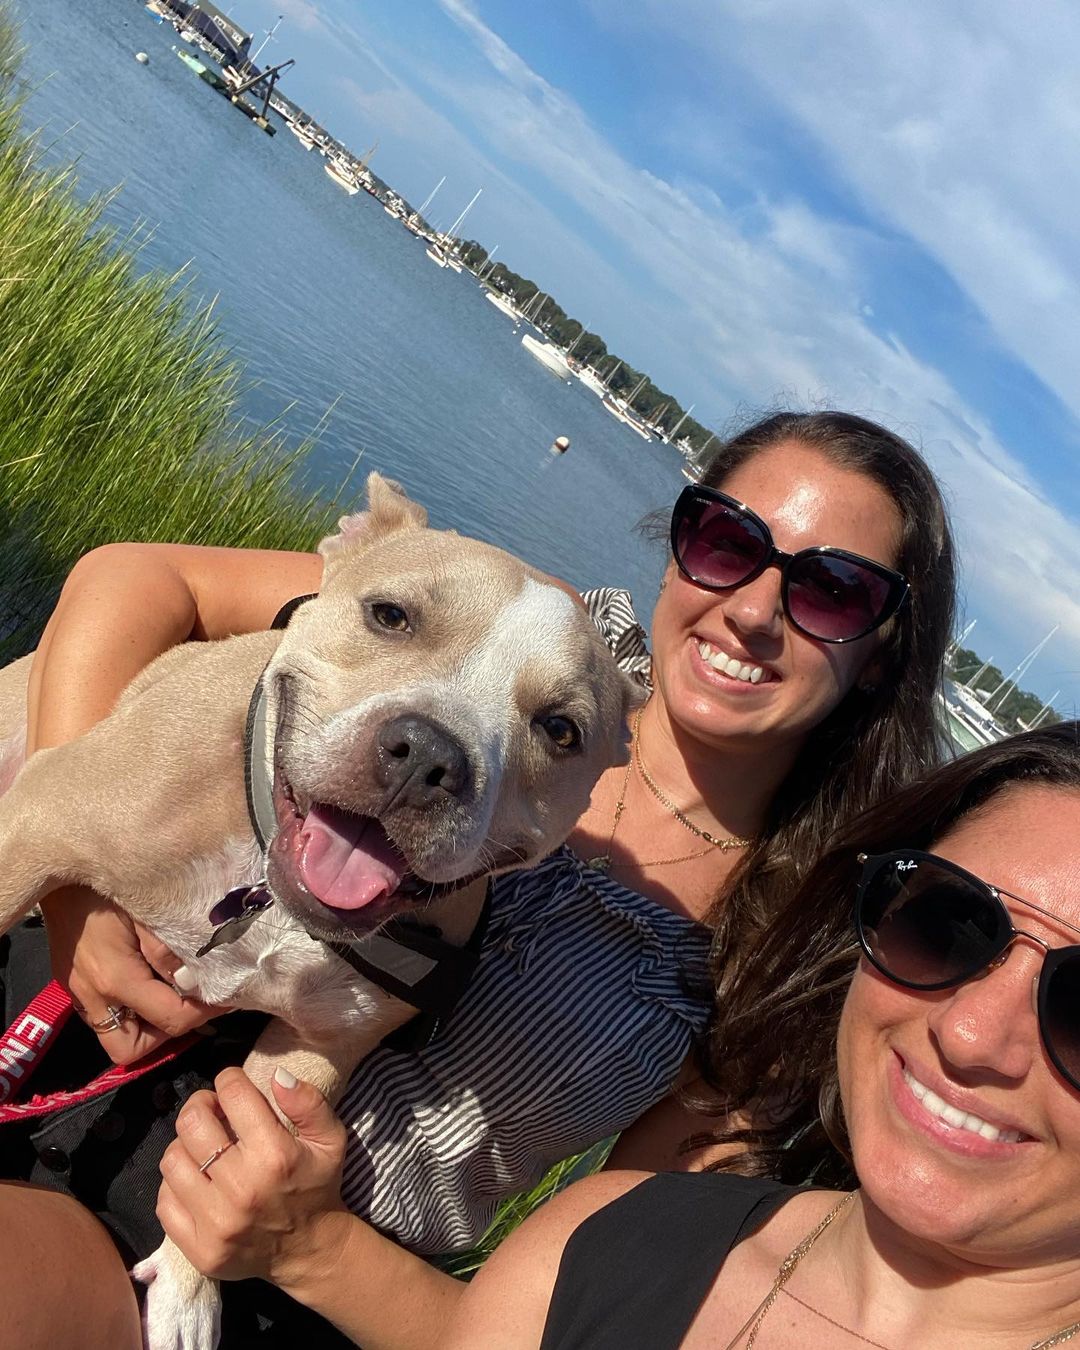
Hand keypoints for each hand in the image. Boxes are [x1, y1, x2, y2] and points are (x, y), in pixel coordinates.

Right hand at [41, 885, 217, 1063]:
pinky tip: (149, 979)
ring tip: (173, 994)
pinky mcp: (71, 982)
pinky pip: (103, 1013)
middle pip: (131, 1050)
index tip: (229, 995)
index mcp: (115, 978)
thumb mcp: (150, 911)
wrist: (59, 866)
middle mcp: (92, 996)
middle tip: (194, 1003)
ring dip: (147, 1024)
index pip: (170, 1019)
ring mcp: (77, 992)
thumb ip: (172, 951)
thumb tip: (197, 982)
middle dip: (167, 1034)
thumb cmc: (109, 882)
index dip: (206, 1012)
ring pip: (114, 1035)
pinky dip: (130, 1007)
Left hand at [158, 1067, 348, 1290]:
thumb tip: (276, 1075)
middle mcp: (242, 1187)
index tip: (233, 1085)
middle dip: (200, 1105)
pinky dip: (175, 1184)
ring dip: (185, 1145)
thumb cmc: (316, 1185)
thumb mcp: (331, 1138)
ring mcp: (216, 1222)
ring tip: (203, 1147)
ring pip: (172, 1160)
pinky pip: (164, 1201)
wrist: (309, 1251)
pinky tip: (196, 1181)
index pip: (233, 1094)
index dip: (230, 1079)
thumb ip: (308, 1102)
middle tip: (212, 1111)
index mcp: (275, 1155)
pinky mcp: (198, 1248)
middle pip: (192, 1123)